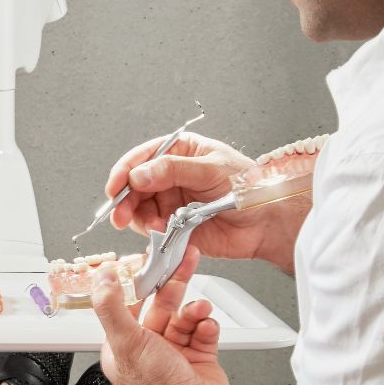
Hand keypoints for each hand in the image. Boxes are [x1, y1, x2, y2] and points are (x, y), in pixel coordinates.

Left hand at [92, 246, 232, 384]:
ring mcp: (175, 353)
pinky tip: (207, 327)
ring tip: (199, 308)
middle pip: (161, 305)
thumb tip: (103, 279)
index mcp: (124, 346)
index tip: (150, 260)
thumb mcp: (126, 341)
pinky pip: (204, 330)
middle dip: (173, 284)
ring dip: (194, 308)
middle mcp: (148, 349)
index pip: (129, 303)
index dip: (140, 281)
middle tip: (184, 262)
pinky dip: (207, 325)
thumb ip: (111, 306)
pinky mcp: (199, 357)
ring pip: (184, 316)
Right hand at [105, 131, 309, 273]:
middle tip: (120, 212)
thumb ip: (174, 170)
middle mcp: (172, 176)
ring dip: (136, 217)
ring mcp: (172, 201)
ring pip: (139, 208)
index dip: (126, 170)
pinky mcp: (174, 226)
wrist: (267, 223)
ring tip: (147, 225)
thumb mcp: (212, 169)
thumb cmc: (250, 188)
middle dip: (125, 198)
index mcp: (182, 152)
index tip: (116, 185)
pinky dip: (150, 232)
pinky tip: (161, 232)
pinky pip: (151, 228)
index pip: (144, 156)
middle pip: (135, 184)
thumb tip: (140, 174)